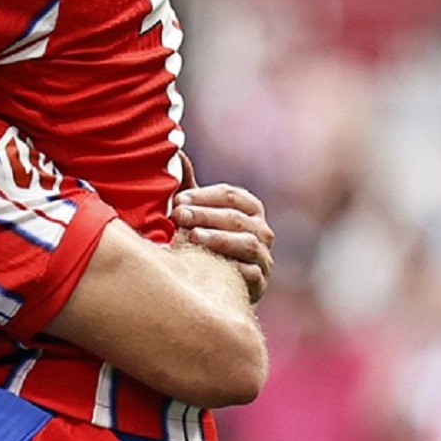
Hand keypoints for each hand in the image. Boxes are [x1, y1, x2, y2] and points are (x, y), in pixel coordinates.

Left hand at [174, 177, 273, 303]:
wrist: (218, 288)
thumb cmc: (207, 244)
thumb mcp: (199, 216)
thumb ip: (190, 189)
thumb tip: (176, 152)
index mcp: (250, 209)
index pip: (231, 195)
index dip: (203, 196)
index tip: (178, 199)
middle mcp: (262, 231)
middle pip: (236, 217)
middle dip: (205, 215)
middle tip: (178, 216)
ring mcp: (264, 257)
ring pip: (246, 243)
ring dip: (217, 239)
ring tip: (191, 237)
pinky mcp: (260, 283)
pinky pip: (249, 274)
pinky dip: (228, 268)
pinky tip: (206, 265)